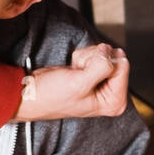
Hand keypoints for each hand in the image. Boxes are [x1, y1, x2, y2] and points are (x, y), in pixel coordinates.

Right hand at [13, 44, 129, 121]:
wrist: (31, 93)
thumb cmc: (51, 97)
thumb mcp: (79, 83)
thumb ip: (101, 66)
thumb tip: (109, 52)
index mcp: (114, 102)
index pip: (122, 66)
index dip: (101, 64)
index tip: (84, 75)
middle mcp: (111, 93)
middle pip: (114, 58)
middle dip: (94, 59)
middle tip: (78, 72)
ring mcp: (103, 82)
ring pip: (104, 54)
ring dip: (86, 58)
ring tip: (74, 72)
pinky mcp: (93, 73)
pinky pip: (96, 53)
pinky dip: (82, 57)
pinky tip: (73, 69)